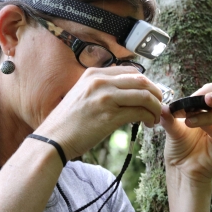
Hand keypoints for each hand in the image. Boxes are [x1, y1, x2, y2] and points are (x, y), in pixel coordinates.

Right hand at [37, 66, 161, 159]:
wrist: (53, 140)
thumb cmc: (67, 123)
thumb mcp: (81, 96)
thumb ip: (101, 90)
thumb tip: (124, 95)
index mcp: (93, 74)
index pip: (130, 71)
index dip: (145, 83)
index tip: (150, 95)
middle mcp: (100, 81)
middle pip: (141, 80)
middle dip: (155, 93)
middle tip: (158, 106)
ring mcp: (105, 97)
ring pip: (144, 95)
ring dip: (155, 107)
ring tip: (155, 117)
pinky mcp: (109, 116)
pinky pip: (139, 111)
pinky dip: (149, 117)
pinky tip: (148, 124)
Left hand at [160, 83, 211, 182]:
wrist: (182, 170)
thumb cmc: (179, 149)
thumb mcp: (172, 130)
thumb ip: (168, 118)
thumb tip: (162, 106)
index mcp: (204, 110)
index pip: (210, 91)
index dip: (199, 94)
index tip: (183, 103)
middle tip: (204, 99)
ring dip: (206, 115)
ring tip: (189, 121)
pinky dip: (211, 125)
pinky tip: (197, 127)